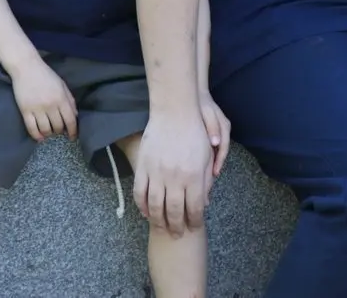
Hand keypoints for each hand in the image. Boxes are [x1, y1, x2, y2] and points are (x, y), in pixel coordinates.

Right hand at [10, 59, 76, 141]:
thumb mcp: (62, 85)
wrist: (26, 68)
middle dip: (60, 133)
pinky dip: (36, 135)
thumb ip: (70, 100)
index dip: (73, 131)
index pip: (70, 120)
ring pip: (45, 129)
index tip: (73, 137)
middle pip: (58, 127)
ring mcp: (37, 109)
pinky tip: (40, 138)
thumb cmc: (46, 75)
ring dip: (49, 135)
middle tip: (60, 134)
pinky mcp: (25, 111)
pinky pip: (31, 128)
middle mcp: (50, 105)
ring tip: (50, 135)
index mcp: (61, 98)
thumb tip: (75, 116)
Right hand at [132, 109, 214, 234]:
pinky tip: (146, 213)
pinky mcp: (143, 167)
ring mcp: (157, 173)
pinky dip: (142, 206)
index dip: (194, 221)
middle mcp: (175, 177)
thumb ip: (205, 181)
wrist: (174, 112)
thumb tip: (203, 204)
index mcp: (194, 175)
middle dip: (177, 227)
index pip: (194, 208)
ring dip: (158, 221)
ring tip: (162, 229)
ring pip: (155, 206)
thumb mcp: (207, 156)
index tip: (194, 227)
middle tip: (178, 234)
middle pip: (175, 211)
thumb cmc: (194, 132)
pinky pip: (140, 193)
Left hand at [199, 92, 230, 178]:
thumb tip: (215, 142)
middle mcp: (223, 130)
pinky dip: (207, 155)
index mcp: (223, 126)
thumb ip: (213, 126)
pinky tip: (200, 162)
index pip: (223, 148)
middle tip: (208, 179)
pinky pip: (211, 147)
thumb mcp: (208, 112)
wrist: (195, 93)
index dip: (219, 161)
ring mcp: (218, 131)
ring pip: (216, 151)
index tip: (213, 173)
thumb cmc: (202, 102)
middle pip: (220, 152)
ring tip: (205, 175)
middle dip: (215, 165)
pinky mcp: (211, 132)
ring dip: (211, 162)